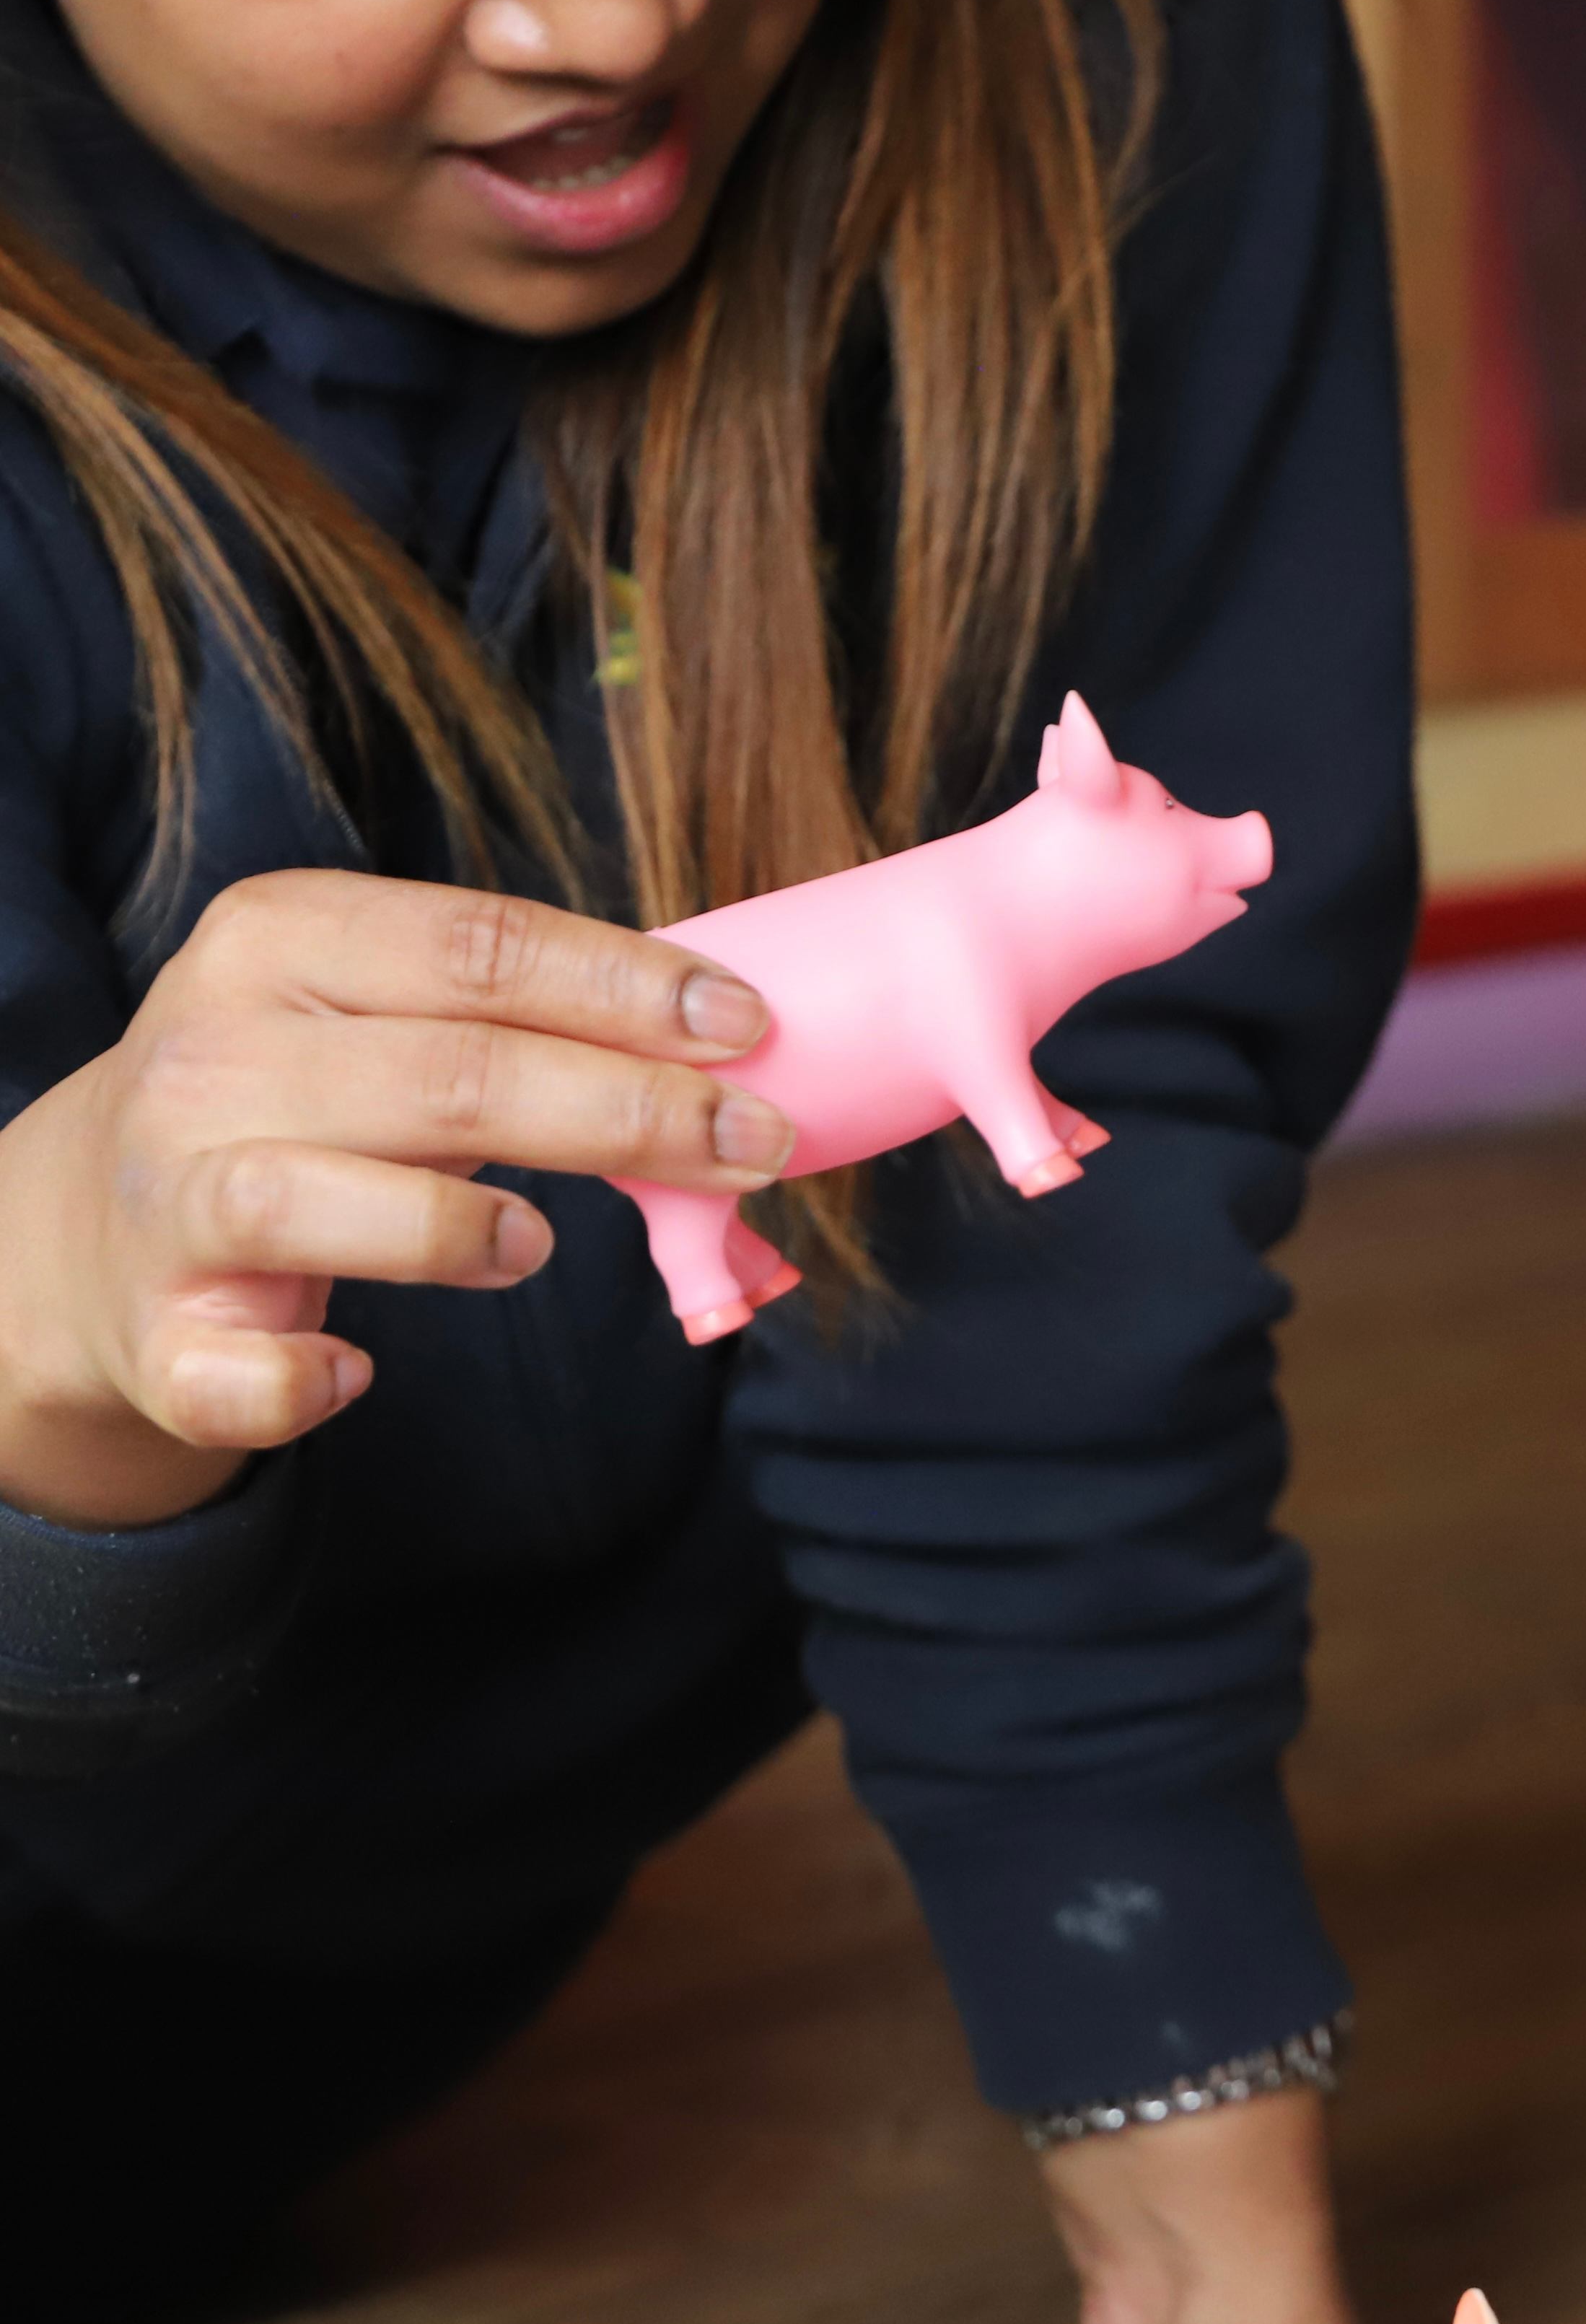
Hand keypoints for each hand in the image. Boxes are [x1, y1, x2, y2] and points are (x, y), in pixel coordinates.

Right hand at [0, 869, 789, 1527]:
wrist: (90, 1224)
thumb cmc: (304, 1099)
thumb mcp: (385, 1014)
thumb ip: (525, 1013)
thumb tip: (729, 1038)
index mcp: (279, 943)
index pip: (482, 946)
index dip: (629, 987)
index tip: (750, 1026)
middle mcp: (210, 1056)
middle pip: (450, 1075)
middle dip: (630, 1110)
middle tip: (756, 1140)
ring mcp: (168, 1197)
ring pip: (318, 1199)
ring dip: (458, 1229)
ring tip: (541, 1246)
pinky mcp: (156, 1334)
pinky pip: (236, 1372)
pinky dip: (301, 1380)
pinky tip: (358, 1369)